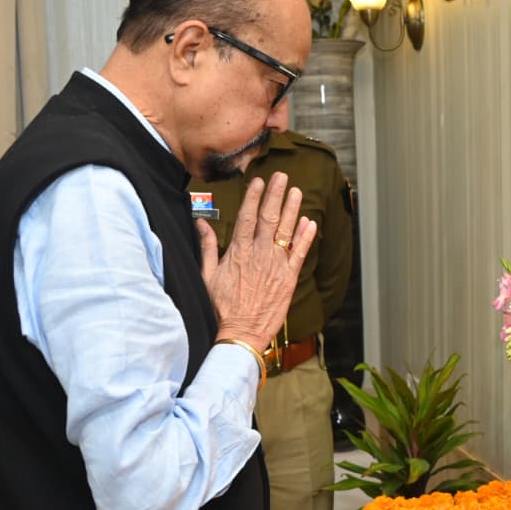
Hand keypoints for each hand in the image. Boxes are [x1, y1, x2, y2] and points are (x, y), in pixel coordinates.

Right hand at [198, 171, 316, 349]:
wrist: (240, 333)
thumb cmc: (221, 307)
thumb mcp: (207, 275)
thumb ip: (207, 247)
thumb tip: (201, 224)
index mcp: (238, 252)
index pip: (247, 217)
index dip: (254, 197)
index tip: (259, 181)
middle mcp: (259, 255)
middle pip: (269, 218)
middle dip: (275, 195)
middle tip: (281, 176)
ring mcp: (276, 266)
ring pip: (286, 232)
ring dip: (292, 210)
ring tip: (296, 191)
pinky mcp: (289, 279)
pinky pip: (300, 254)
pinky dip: (305, 237)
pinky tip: (309, 222)